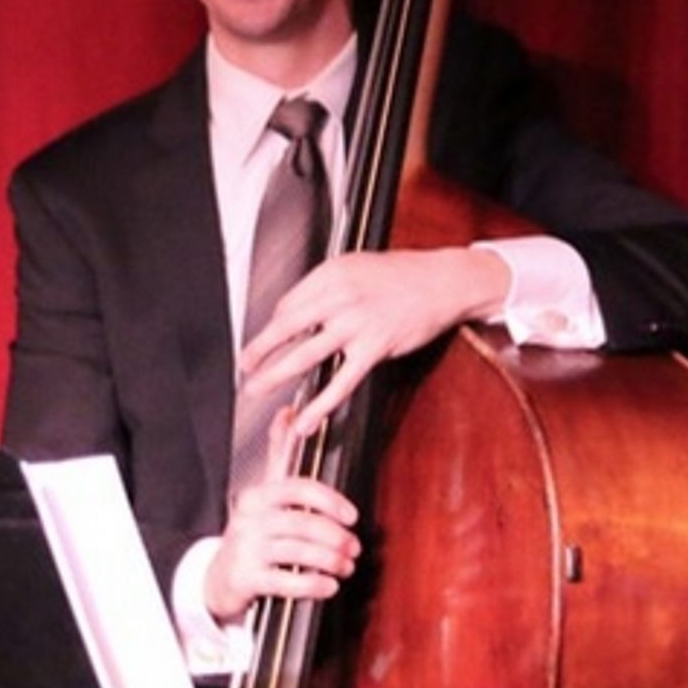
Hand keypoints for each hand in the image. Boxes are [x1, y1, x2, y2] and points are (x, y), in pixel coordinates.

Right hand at [205, 447, 359, 624]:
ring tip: (345, 567)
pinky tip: (328, 586)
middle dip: (336, 537)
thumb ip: (279, 455)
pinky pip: (287, 582)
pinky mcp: (246, 579)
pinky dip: (313, 585)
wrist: (216, 578)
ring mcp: (245, 549)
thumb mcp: (263, 494)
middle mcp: (249, 519)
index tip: (352, 516)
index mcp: (257, 496)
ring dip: (330, 561)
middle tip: (354, 548)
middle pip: (303, 523)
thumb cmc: (250, 534)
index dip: (329, 501)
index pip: (298, 489)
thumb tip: (288, 412)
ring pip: (298, 552)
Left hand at [239, 246, 510, 436]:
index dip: (273, 326)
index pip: (288, 304)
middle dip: (260, 349)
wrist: (443, 281)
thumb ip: (327, 289)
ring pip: (306, 354)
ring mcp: (357, 323)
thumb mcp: (356, 268)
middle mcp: (339, 296)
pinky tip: (306, 419)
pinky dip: (320, 405)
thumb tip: (297, 313)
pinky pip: (341, 381)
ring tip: (257, 388)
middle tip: (244, 365)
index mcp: (331, 274)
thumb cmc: (402, 275)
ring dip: (276, 374)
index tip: (265, 341)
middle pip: (286, 327)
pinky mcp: (375, 348)